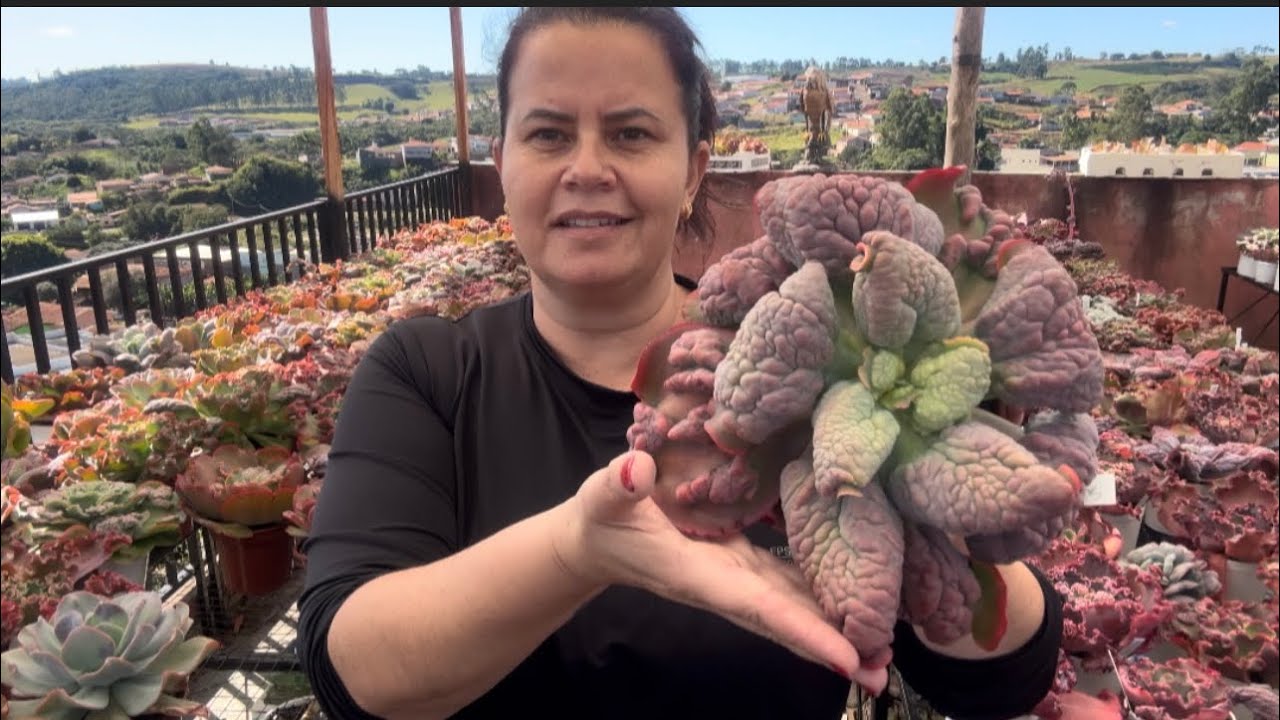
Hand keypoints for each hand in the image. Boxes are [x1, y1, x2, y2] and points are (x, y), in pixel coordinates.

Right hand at [552, 450, 888, 694]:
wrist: (596, 538)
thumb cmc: (602, 516)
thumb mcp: (604, 497)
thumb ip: (617, 486)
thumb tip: (634, 470)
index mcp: (698, 573)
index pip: (757, 606)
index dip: (802, 631)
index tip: (846, 658)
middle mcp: (724, 584)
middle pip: (786, 621)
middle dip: (833, 648)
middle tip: (883, 672)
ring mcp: (736, 578)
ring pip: (792, 609)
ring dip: (836, 632)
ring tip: (885, 652)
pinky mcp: (742, 564)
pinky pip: (788, 587)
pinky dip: (822, 600)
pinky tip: (857, 603)